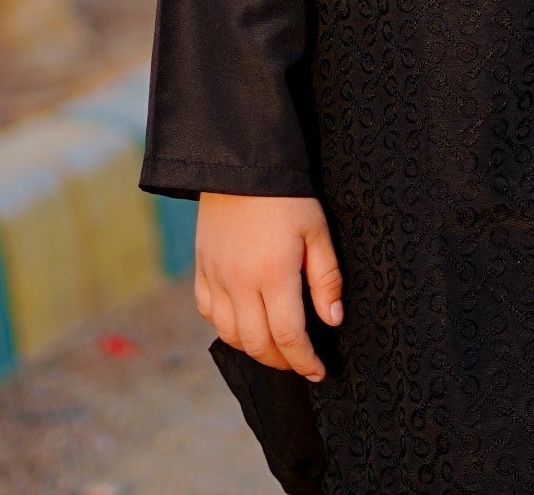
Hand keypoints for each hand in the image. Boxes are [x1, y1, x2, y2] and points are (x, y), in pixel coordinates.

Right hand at [194, 192, 343, 381]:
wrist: (240, 162)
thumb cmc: (287, 195)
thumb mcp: (317, 230)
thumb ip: (326, 278)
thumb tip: (332, 320)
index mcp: (273, 274)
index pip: (288, 337)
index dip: (304, 361)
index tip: (320, 371)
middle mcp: (240, 282)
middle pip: (257, 344)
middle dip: (282, 362)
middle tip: (300, 362)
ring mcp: (216, 276)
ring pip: (230, 334)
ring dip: (253, 349)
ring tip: (274, 347)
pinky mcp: (201, 267)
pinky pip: (208, 312)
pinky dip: (225, 327)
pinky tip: (242, 323)